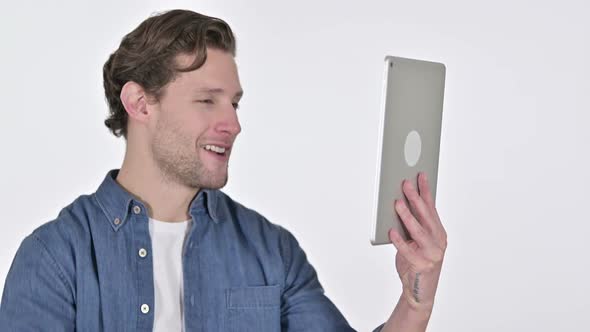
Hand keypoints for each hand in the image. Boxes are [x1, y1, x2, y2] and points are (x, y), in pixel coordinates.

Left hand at [389, 172, 446, 312]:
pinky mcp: (422, 265)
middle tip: (405, 183)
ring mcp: (432, 253)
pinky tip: (391, 231)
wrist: (420, 291)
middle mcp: (438, 241)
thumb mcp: (415, 240)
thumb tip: (398, 203)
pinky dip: (399, 240)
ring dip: (407, 216)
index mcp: (438, 232)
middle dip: (415, 197)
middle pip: (425, 215)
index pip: (431, 207)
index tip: (420, 174)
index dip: (426, 190)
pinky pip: (408, 250)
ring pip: (418, 231)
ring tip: (397, 203)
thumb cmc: (416, 262)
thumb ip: (411, 225)